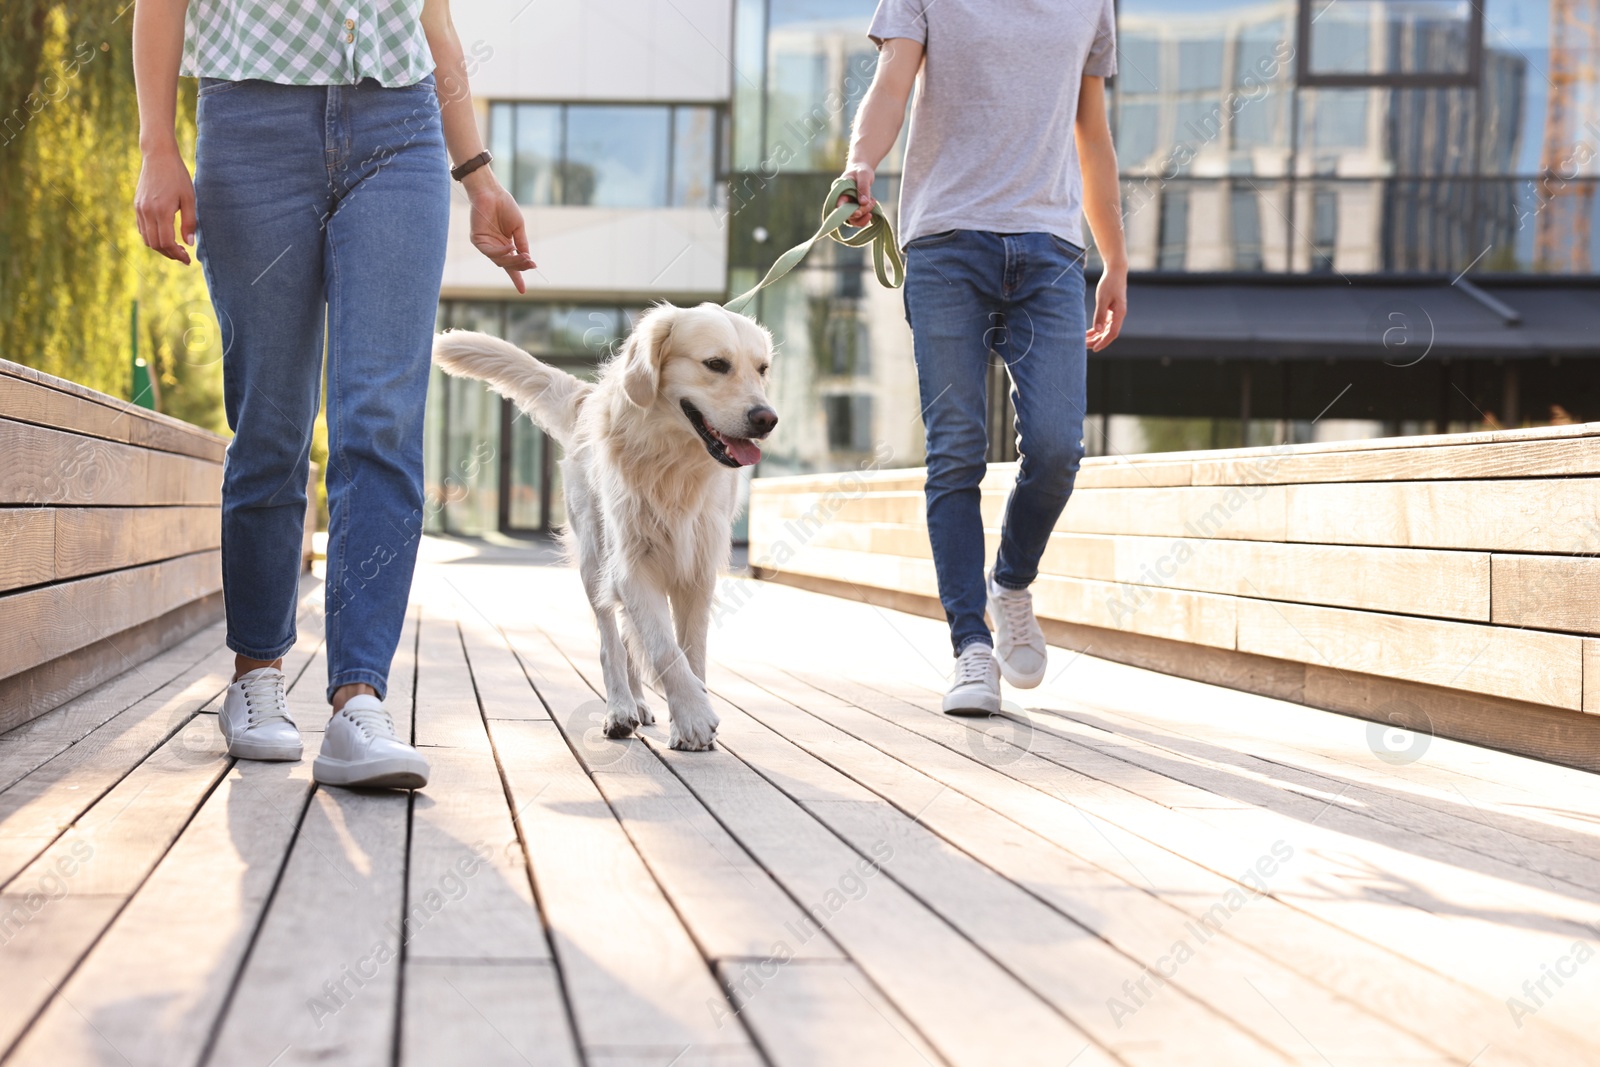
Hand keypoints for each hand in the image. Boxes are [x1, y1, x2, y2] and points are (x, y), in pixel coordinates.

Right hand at [135, 147, 195, 264]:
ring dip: (160, 247)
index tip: (188, 259)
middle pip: (155, 244)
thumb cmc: (178, 176)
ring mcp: (140, 209)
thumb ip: (190, 222)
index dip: (177, 254)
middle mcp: (147, 212)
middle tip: (183, 256)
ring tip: (175, 248)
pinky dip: (152, 237)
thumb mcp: (190, 198)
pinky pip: (142, 229)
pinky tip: (165, 236)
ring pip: (147, 239)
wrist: (158, 156)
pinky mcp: (137, 205)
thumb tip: (189, 244)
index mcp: (162, 211)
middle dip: (169, 254)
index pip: (167, 242)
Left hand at [464, 171, 534, 292]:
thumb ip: (522, 244)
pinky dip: (502, 253)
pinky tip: (511, 248)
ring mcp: (486, 245)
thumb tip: (528, 260)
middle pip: (507, 265)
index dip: (517, 277)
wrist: (492, 192)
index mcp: (505, 245)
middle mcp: (495, 247)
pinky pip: (491, 253)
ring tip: (525, 257)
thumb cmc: (505, 206)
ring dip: (513, 261)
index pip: (511, 265)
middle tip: (531, 264)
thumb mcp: (518, 228)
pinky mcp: (478, 241)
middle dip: (520, 266)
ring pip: (500, 261)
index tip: (522, 291)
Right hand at [836, 161, 875, 227]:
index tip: (858, 212)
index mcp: (839, 192)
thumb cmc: (861, 170)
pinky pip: (858, 220)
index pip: (839, 206)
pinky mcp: (854, 209)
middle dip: (861, 211)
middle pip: (847, 215)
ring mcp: (847, 207)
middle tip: (871, 201)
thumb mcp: (863, 174)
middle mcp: (841, 201)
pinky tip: (872, 207)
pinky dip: (866, 217)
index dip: (847, 212)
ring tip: (873, 202)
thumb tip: (863, 203)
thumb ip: (863, 187)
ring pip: (853, 220)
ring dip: (864, 216)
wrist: (862, 170)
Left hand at [1087, 264, 1125, 351]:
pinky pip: (1104, 324)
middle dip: (1097, 341)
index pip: (1112, 333)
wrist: (1116, 271)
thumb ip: (1100, 315)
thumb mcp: (1103, 299)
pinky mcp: (1112, 311)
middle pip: (1108, 333)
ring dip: (1096, 336)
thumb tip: (1098, 330)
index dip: (1103, 342)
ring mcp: (1116, 314)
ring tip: (1084, 342)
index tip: (1094, 349)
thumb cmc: (1109, 283)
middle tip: (1084, 346)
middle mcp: (1119, 316)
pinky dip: (1096, 329)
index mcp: (1120, 314)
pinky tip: (1088, 333)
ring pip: (1106, 330)